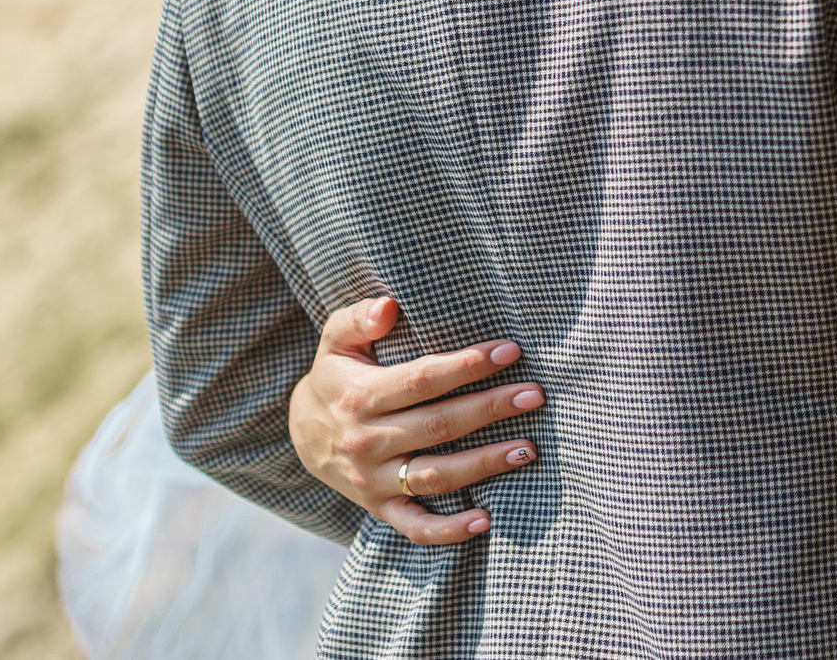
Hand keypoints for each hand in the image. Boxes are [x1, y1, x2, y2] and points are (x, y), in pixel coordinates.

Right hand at [288, 297, 546, 544]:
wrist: (301, 433)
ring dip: (484, 464)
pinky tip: (487, 519)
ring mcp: (373, 480)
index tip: (510, 352)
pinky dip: (449, 530)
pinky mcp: (379, 508)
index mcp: (359, 398)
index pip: (421, 380)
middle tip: (535, 395)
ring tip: (528, 448)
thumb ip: (360, 318)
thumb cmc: (336, 375)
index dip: (466, 366)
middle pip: (438, 426)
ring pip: (435, 476)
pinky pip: (415, 527)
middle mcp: (366, 442)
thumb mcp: (335, 340)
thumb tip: (389, 307)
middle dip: (490, 409)